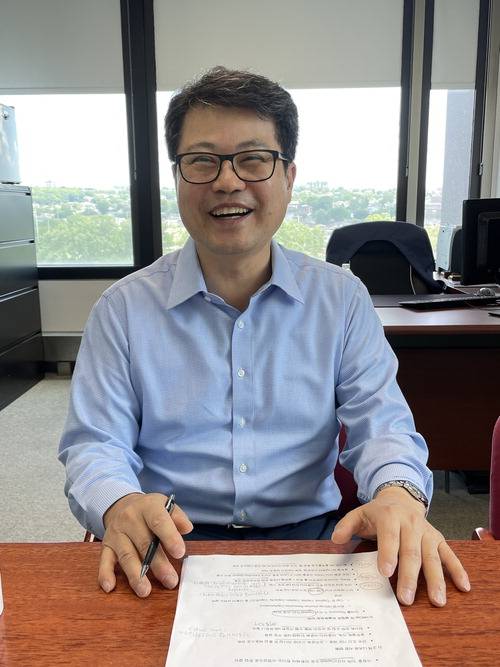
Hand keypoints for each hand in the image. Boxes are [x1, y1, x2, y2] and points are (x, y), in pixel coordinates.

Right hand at [98, 492, 192, 597]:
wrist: (123, 505)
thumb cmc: (150, 511)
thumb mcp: (165, 505)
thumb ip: (177, 517)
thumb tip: (187, 528)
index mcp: (148, 507)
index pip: (158, 521)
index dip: (169, 537)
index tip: (179, 553)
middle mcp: (129, 519)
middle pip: (144, 544)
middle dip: (158, 564)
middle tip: (170, 581)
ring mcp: (116, 533)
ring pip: (126, 556)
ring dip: (135, 575)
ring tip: (145, 591)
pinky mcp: (106, 545)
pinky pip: (104, 561)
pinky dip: (105, 574)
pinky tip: (109, 587)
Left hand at [331, 486, 470, 605]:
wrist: (400, 498)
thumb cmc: (378, 513)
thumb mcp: (359, 514)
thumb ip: (346, 526)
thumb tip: (336, 539)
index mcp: (390, 516)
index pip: (389, 536)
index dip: (388, 553)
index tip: (385, 572)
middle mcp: (411, 524)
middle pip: (411, 551)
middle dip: (409, 576)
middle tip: (406, 599)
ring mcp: (427, 532)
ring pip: (432, 556)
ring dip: (436, 579)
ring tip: (437, 601)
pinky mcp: (438, 539)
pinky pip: (449, 555)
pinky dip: (457, 570)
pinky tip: (463, 586)